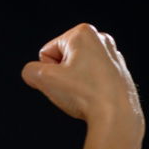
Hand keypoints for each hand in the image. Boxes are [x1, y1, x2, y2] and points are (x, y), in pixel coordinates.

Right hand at [21, 23, 143, 130]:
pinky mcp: (118, 72)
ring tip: (85, 94)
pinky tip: (95, 98)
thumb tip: (33, 74)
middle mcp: (101, 39)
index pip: (46, 52)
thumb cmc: (85, 94)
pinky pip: (91, 79)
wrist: (117, 116)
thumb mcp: (44, 80)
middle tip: (73, 88)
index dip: (48, 71)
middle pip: (61, 59)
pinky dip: (89, 88)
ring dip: (74, 83)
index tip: (64, 80)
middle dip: (61, 75)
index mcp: (83, 33)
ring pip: (76, 70)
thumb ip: (29, 71)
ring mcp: (112, 55)